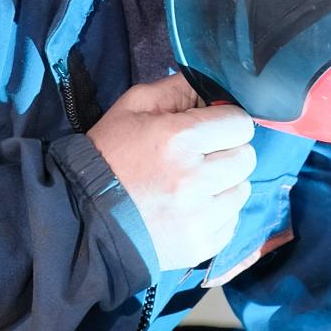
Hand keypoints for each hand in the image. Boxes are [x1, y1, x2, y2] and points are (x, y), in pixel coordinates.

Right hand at [87, 74, 254, 270]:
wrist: (84, 218)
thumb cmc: (108, 158)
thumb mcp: (131, 109)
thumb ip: (175, 90)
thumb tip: (211, 84)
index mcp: (178, 139)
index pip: (240, 123)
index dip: (226, 123)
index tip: (210, 130)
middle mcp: (194, 179)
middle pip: (246, 157)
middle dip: (227, 152)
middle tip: (200, 158)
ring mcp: (200, 217)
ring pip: (242, 190)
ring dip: (224, 184)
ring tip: (192, 186)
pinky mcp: (202, 246)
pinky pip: (232, 221)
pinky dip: (216, 214)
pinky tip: (189, 210)